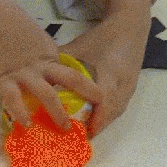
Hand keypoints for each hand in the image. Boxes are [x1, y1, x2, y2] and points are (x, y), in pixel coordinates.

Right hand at [0, 0, 84, 127]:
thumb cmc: (9, 24)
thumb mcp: (34, 39)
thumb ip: (41, 56)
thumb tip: (45, 72)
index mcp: (50, 54)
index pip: (69, 73)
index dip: (82, 87)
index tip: (92, 99)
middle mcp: (42, 65)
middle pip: (70, 80)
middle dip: (85, 95)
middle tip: (94, 113)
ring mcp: (25, 73)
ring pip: (47, 94)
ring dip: (57, 112)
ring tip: (64, 127)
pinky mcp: (4, 79)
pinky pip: (14, 100)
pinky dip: (21, 112)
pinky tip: (26, 124)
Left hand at [60, 12, 147, 137]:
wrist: (130, 27)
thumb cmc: (101, 37)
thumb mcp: (79, 47)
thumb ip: (59, 61)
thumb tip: (36, 74)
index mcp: (111, 72)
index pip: (103, 100)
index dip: (92, 117)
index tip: (76, 129)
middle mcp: (123, 84)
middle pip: (110, 113)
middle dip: (94, 127)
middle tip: (74, 138)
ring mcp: (129, 88)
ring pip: (115, 113)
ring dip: (100, 124)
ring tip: (82, 134)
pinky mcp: (130, 90)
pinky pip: (118, 109)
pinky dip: (106, 118)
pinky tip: (92, 122)